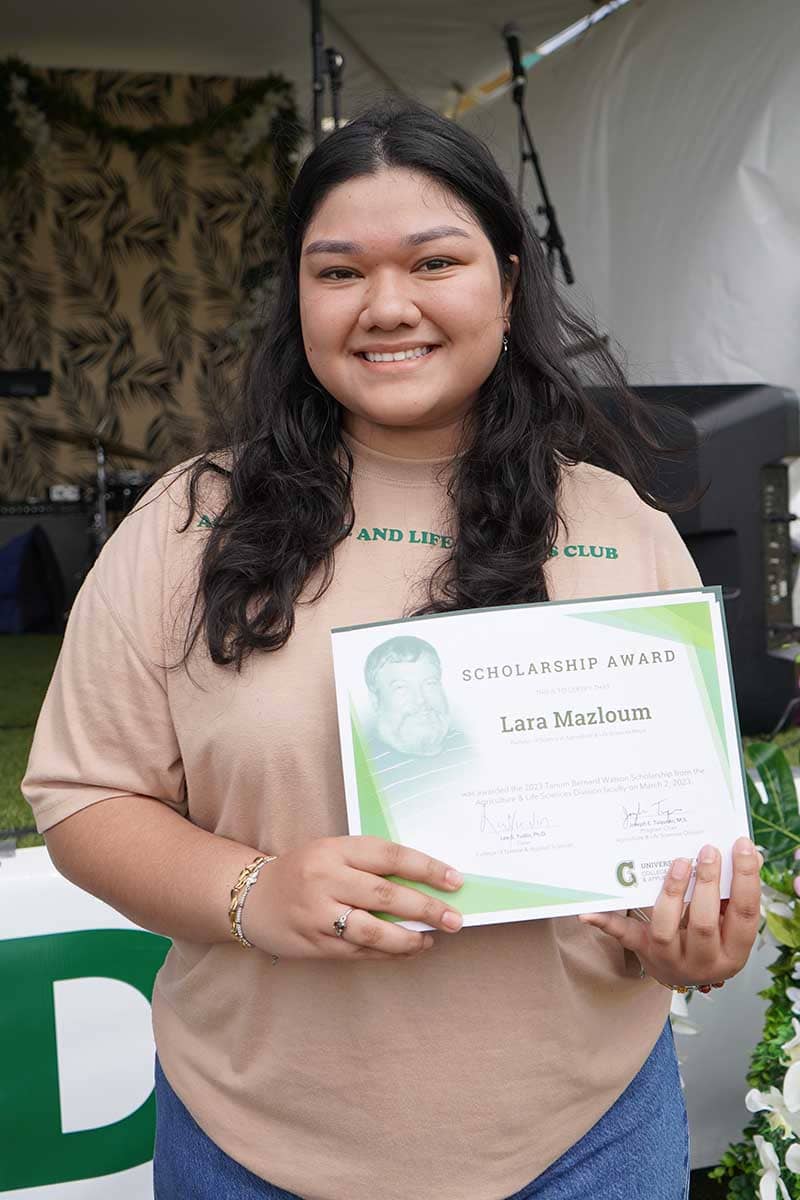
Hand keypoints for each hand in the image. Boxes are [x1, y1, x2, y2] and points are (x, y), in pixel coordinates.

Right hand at [242, 835, 463, 960]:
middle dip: (426, 908)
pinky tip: (407, 950)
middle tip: (455, 918)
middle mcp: (326, 879)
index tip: (455, 880)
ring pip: (373, 930)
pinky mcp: (313, 944)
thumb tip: (424, 883)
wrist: (250, 897)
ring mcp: (318, 914)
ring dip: (408, 938)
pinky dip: (387, 953)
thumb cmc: (304, 871)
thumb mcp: (331, 853)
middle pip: (386, 894)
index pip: (390, 856)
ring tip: (431, 939)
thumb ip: (369, 865)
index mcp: (335, 849)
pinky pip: (358, 951)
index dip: (426, 868)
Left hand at [577, 836, 762, 987]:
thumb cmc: (711, 936)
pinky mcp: (642, 950)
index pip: (744, 914)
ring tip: (678, 862)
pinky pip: (623, 936)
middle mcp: (703, 961)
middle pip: (704, 923)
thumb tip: (750, 852)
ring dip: (671, 892)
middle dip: (706, 883)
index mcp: (733, 953)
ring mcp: (669, 958)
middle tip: (707, 851)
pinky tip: (587, 912)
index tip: (742, 846)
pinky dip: (605, 922)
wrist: (681, 971)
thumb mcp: (729, 921)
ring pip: (666, 928)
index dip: (746, 879)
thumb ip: (736, 891)